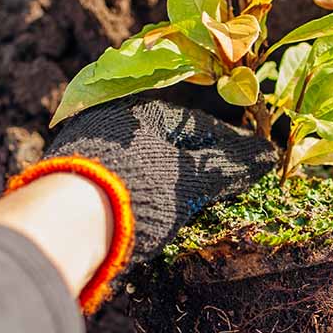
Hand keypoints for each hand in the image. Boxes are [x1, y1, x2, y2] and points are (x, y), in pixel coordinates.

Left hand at [3, 98, 275, 312]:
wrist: (62, 223)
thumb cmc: (137, 191)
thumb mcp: (191, 181)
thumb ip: (230, 166)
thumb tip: (269, 155)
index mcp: (144, 108)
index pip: (201, 126)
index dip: (231, 150)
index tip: (254, 167)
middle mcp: (112, 119)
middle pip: (168, 142)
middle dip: (196, 165)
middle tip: (224, 190)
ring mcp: (86, 146)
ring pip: (142, 161)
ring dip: (167, 180)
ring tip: (190, 205)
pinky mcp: (69, 177)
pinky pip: (118, 178)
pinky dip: (140, 192)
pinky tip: (149, 211)